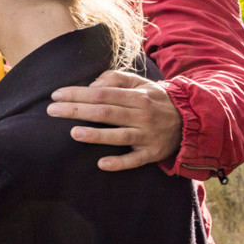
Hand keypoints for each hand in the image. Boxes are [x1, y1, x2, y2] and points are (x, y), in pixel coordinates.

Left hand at [46, 70, 183, 171]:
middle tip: (51, 111)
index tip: (55, 95)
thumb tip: (93, 84)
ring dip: (96, 135)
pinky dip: (119, 163)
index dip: (78, 93)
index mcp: (137, 96)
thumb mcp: (141, 83)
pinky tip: (101, 164)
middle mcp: (142, 115)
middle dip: (77, 110)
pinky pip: (135, 160)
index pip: (102, 93)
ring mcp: (148, 136)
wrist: (192, 120)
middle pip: (106, 112)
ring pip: (119, 136)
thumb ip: (116, 78)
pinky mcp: (153, 154)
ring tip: (73, 133)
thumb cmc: (156, 100)